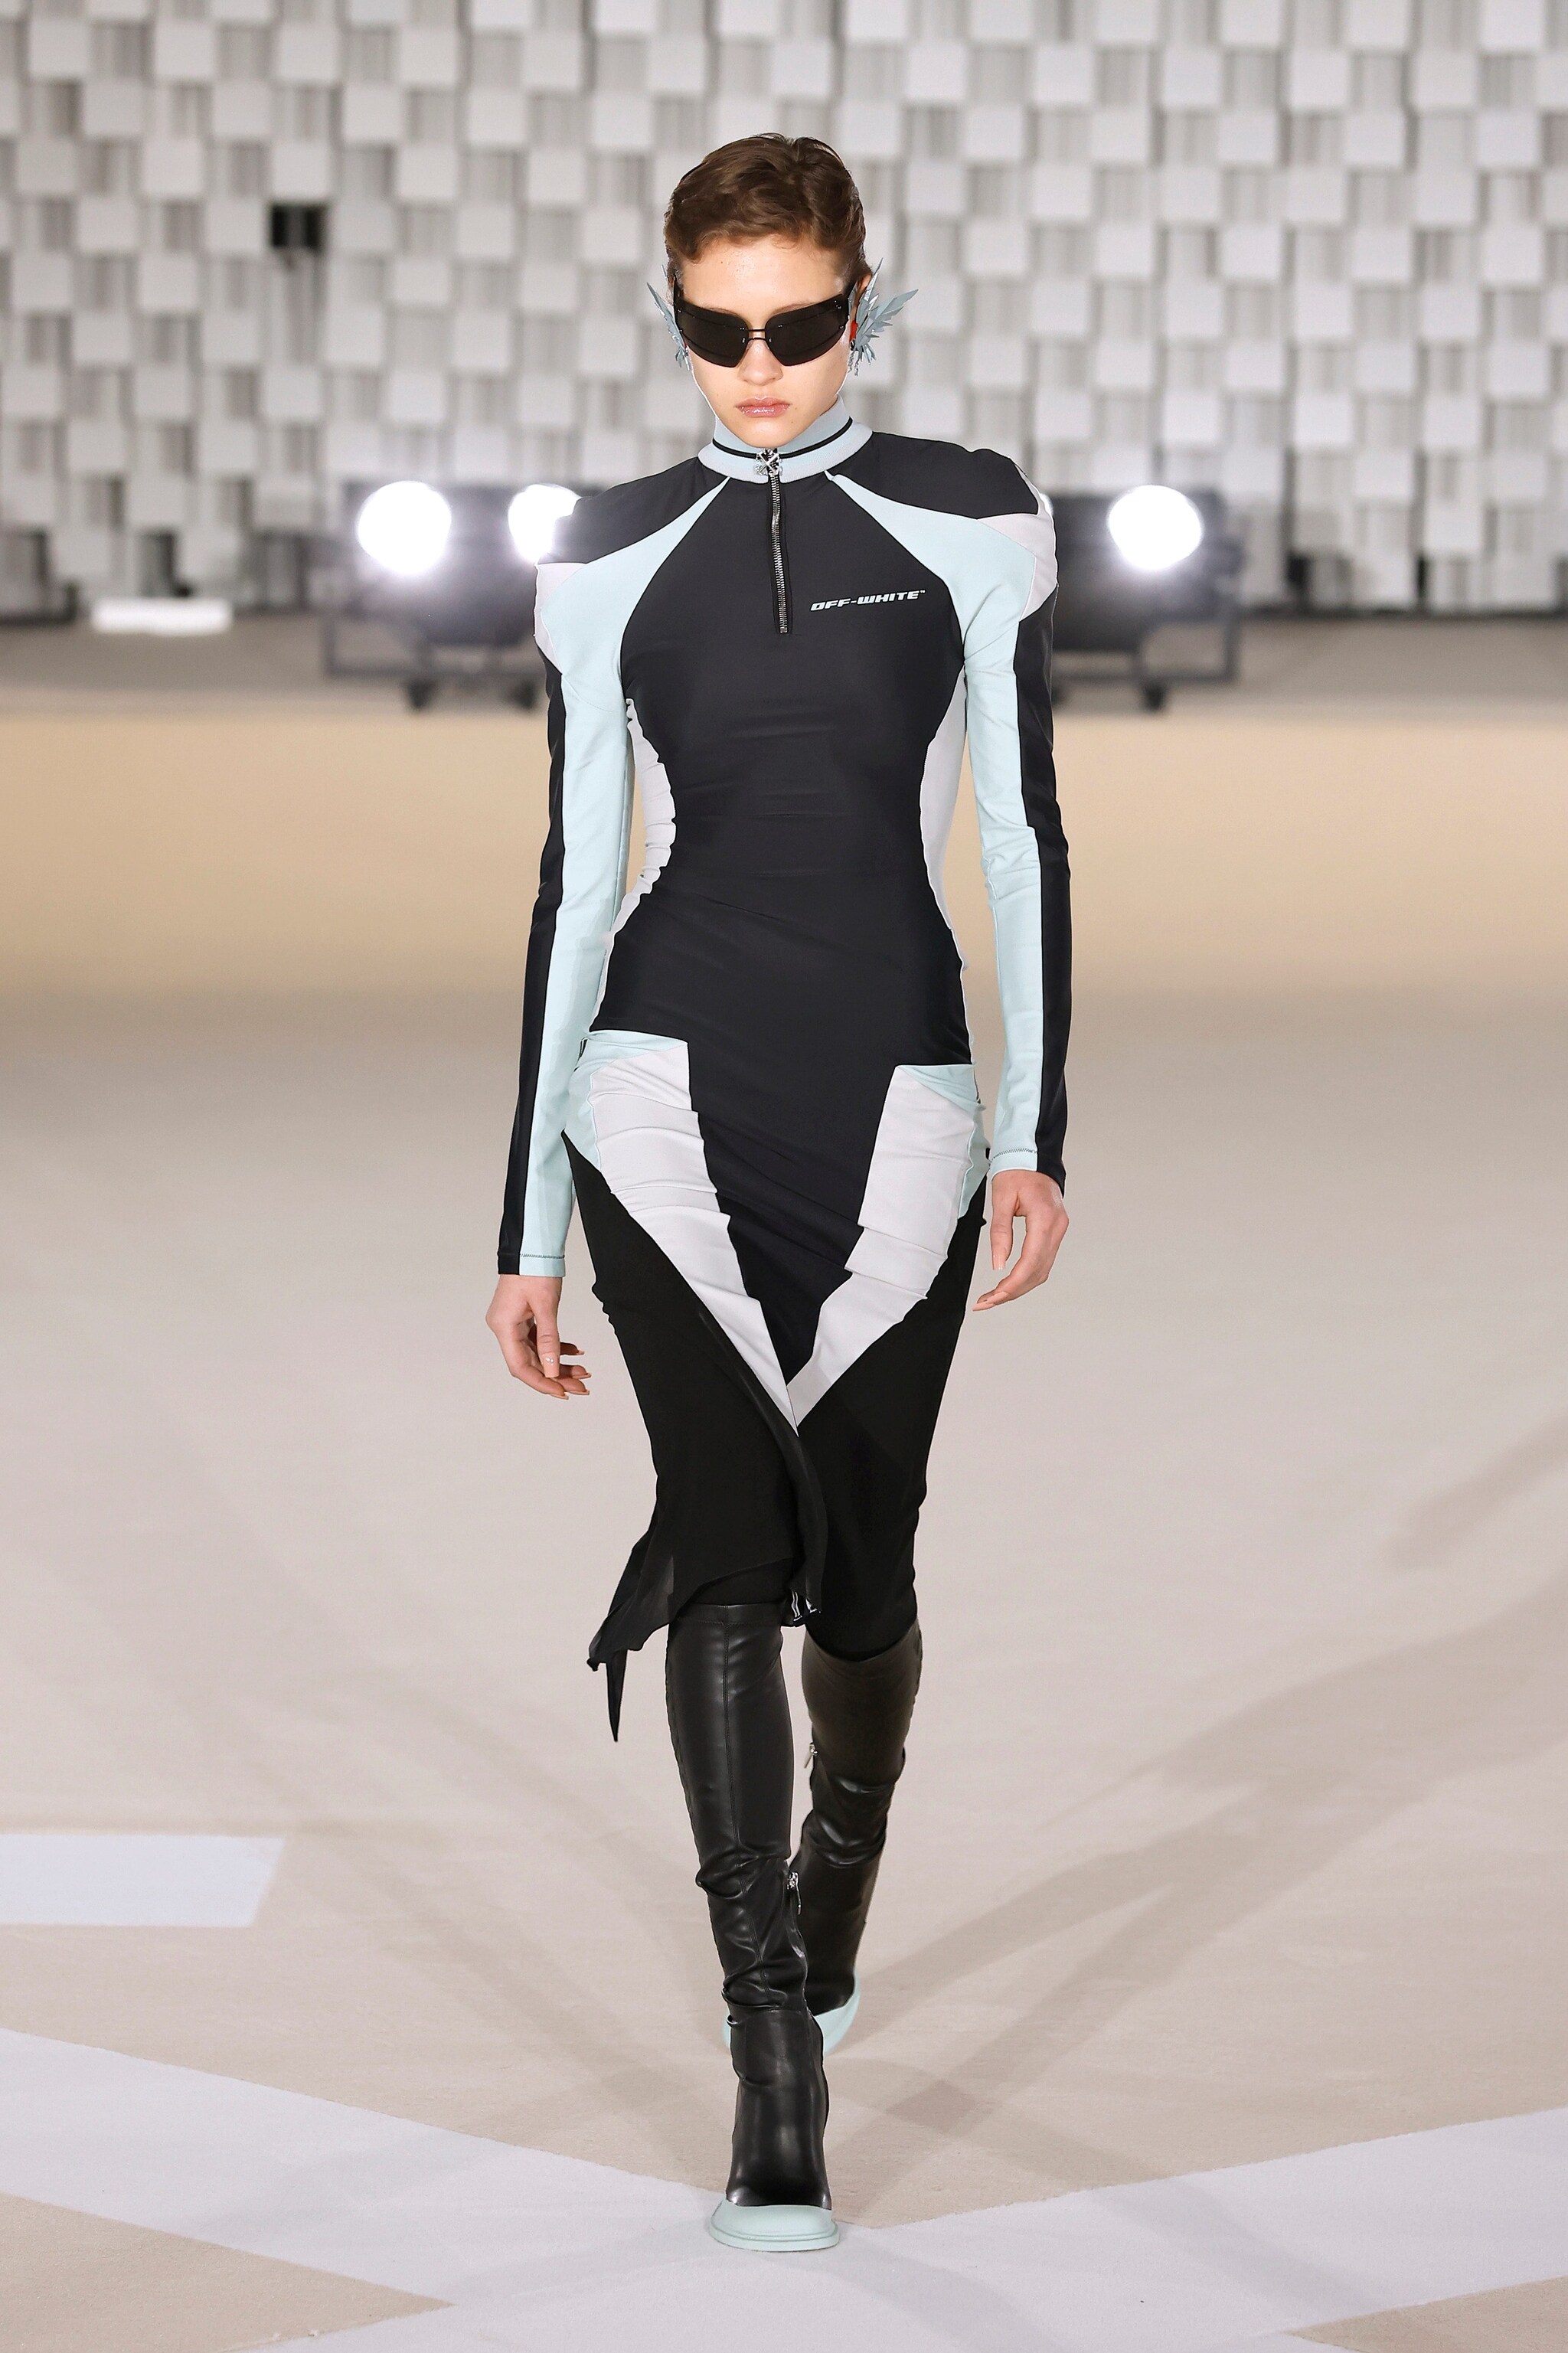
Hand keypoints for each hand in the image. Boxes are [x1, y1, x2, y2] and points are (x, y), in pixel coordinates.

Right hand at [485, 1274, 590, 1397]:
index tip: (562, 1392)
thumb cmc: (534, 1269)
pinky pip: (540, 1340)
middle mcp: (505, 1328)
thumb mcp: (546, 1306)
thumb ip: (549, 1339)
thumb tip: (551, 1370)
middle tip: (580, 1386)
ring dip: (559, 1363)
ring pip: (538, 1353)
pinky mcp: (523, 1319)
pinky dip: (557, 1347)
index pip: (520, 1366)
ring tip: (582, 1372)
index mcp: (504, 1326)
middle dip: (556, 1375)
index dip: (542, 1382)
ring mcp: (513, 1324)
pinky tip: (575, 1351)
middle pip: (531, 1362)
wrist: (532, 1248)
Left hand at [974, 1169, 1067, 1309]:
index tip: (992, 1297)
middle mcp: (1057, 1228)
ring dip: (1019, 1287)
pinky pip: (1043, 1261)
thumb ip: (1000, 1233)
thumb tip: (998, 1264)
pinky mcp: (1055, 1232)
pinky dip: (1026, 1276)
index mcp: (1044, 1219)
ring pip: (1042, 1271)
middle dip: (1012, 1291)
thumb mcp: (1000, 1199)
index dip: (1011, 1285)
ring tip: (993, 1297)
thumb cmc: (1017, 1172)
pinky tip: (1010, 1282)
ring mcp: (1059, 1231)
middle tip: (986, 1302)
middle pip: (1037, 1272)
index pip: (1030, 1262)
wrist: (1033, 1156)